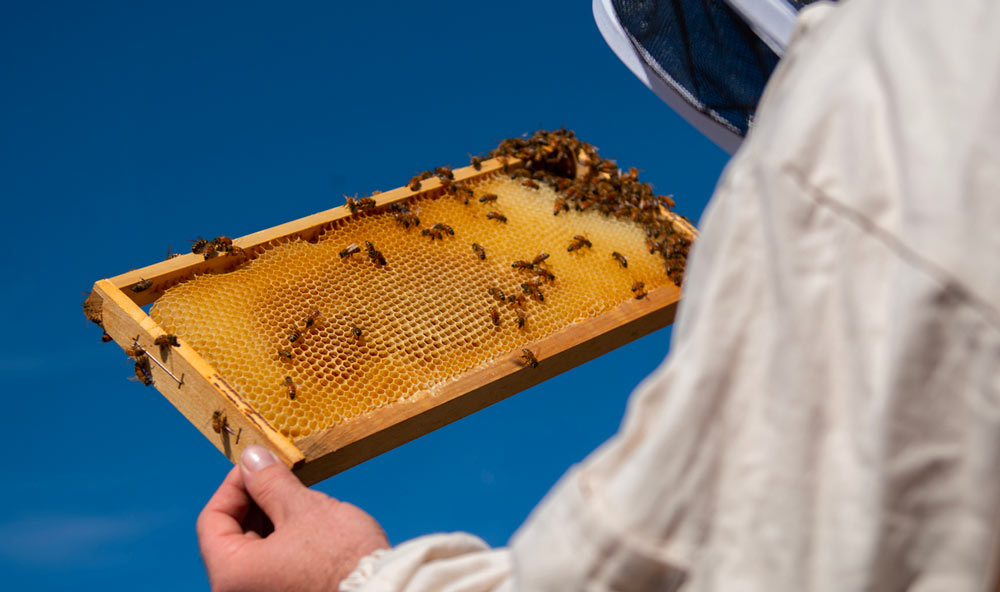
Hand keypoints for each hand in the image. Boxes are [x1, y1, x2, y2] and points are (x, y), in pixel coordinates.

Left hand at [197, 445, 389, 590]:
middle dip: (254, 501)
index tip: (256, 466)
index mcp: (231, 574)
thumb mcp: (303, 510)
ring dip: (270, 520)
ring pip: (253, 551)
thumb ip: (270, 483)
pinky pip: (271, 566)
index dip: (232, 485)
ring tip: (298, 498)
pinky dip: (282, 541)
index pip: (211, 520)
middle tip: (279, 476)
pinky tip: (306, 524)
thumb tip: (251, 459)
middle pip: (231, 536)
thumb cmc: (342, 561)